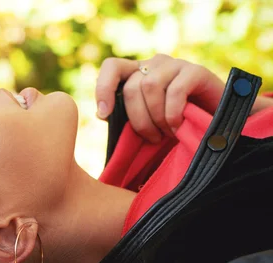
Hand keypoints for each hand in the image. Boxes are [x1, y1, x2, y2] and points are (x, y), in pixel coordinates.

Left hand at [95, 54, 224, 142]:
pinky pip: (174, 91)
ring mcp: (175, 64)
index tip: (103, 116)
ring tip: (167, 133)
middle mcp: (154, 64)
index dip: (103, 88)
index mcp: (138, 73)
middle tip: (153, 139)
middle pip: (131, 87)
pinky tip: (178, 127)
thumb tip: (101, 116)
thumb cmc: (178, 125)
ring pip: (149, 87)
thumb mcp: (148, 120)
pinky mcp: (196, 71)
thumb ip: (127, 115)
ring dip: (156, 118)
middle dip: (139, 120)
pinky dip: (172, 114)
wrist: (220, 125)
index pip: (112, 67)